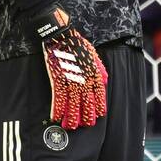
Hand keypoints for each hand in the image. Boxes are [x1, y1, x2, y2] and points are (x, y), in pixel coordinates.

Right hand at [31, 4, 107, 129]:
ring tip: (70, 126)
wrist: (60, 34)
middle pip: (87, 103)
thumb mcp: (94, 54)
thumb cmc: (77, 43)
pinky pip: (58, 98)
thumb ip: (100, 69)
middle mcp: (84, 80)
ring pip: (73, 105)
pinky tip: (56, 117)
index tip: (98, 116)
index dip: (99, 107)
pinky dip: (57, 109)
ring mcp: (70, 80)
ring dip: (71, 117)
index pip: (99, 95)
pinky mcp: (58, 79)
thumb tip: (105, 80)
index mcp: (94, 74)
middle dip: (86, 117)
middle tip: (83, 125)